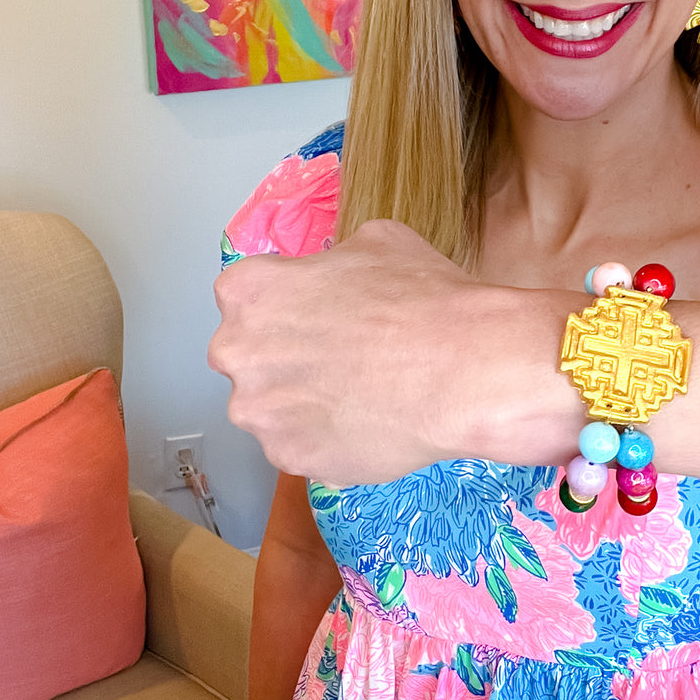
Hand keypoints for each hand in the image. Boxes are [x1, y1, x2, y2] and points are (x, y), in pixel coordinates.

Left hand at [209, 220, 487, 481]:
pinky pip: (300, 447)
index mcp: (248, 290)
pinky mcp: (288, 458)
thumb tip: (335, 278)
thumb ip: (332, 263)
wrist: (463, 370)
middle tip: (340, 360)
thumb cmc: (422, 298)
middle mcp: (237, 352)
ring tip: (360, 397)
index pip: (247, 297)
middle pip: (250, 356)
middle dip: (286, 358)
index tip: (321, 316)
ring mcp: (259, 412)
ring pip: (272, 408)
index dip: (289, 306)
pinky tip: (368, 426)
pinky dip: (327, 441)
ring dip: (303, 404)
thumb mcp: (376, 242)